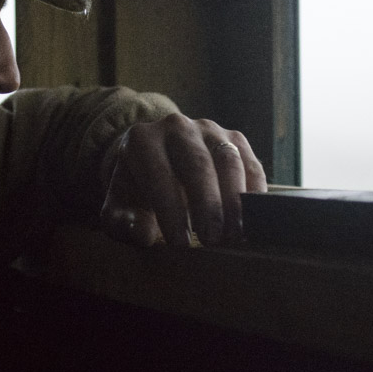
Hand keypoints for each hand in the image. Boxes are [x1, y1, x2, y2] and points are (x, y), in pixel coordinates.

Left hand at [100, 114, 266, 246]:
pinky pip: (250, 162)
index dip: (170, 210)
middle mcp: (177, 127)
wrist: (155, 161)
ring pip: (228, 159)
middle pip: (197, 164)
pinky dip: (254, 191)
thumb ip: (122, 223)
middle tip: (211, 240)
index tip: (180, 244)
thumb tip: (143, 233)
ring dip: (233, 200)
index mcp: (143, 141)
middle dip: (207, 205)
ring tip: (233, 235)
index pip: (158, 174)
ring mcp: (209, 129)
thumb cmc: (136, 191)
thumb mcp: (119, 208)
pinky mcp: (234, 138)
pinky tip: (251, 220)